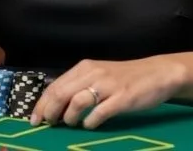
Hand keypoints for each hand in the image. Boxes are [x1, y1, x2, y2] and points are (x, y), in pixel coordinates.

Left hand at [30, 57, 186, 128]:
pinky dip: (90, 122)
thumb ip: (79, 85)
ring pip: (77, 101)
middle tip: (48, 124)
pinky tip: (89, 125)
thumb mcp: (98, 75)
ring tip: (70, 124)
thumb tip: (55, 102)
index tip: (35, 118)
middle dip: (50, 111)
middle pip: (61, 93)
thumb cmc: (125, 77)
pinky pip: (99, 112)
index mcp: (85, 67)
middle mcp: (93, 73)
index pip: (55, 85)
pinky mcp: (122, 98)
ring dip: (69, 117)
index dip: (42, 103)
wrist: (157, 73)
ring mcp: (108, 85)